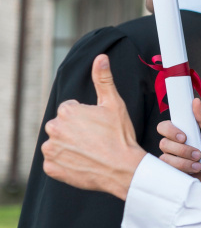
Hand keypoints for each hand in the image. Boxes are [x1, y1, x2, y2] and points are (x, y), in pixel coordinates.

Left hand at [41, 55, 145, 199]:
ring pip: (58, 143)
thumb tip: (100, 58)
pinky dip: (65, 163)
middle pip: (62, 126)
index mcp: (67, 111)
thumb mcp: (114, 104)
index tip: (99, 127)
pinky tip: (82, 162)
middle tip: (96, 140)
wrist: (122, 169)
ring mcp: (51, 149)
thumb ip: (103, 79)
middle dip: (75, 131)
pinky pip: (55, 162)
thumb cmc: (120, 136)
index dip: (87, 118)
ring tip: (90, 152)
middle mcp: (54, 128)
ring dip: (69, 147)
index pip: (71, 110)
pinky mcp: (51, 168)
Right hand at [157, 98, 200, 198]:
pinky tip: (195, 169)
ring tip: (199, 161)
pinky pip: (168, 167)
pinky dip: (184, 167)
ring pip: (166, 155)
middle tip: (197, 152)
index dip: (170, 130)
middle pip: (163, 141)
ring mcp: (172, 158)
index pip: (165, 126)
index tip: (184, 136)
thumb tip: (195, 101)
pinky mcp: (171, 171)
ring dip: (186, 159)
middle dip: (181, 148)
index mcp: (183, 132)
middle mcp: (174, 144)